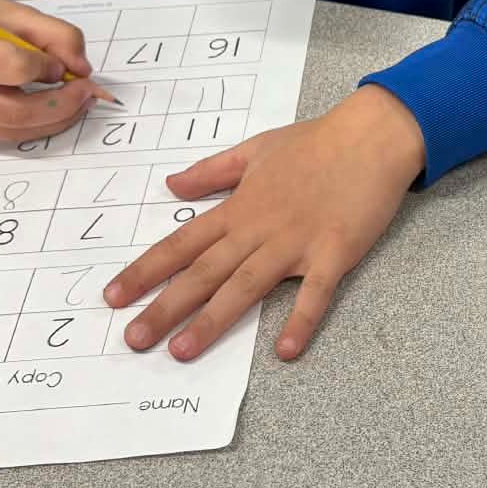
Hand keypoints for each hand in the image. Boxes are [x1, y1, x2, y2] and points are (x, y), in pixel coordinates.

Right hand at [0, 0, 95, 141]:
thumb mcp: (17, 13)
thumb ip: (56, 35)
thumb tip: (82, 69)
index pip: (11, 68)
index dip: (44, 67)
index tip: (58, 63)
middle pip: (16, 112)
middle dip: (62, 104)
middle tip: (89, 91)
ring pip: (16, 131)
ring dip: (58, 119)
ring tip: (81, 101)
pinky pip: (9, 135)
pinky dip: (41, 125)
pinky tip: (59, 110)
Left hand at [104, 86, 424, 361]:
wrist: (373, 136)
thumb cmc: (318, 141)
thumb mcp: (257, 148)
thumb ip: (213, 171)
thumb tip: (170, 185)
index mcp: (241, 206)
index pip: (183, 242)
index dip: (146, 270)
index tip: (113, 296)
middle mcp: (260, 228)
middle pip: (205, 272)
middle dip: (166, 307)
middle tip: (133, 340)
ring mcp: (297, 242)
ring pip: (246, 286)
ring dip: (213, 319)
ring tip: (182, 351)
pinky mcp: (335, 252)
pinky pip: (315, 293)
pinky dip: (301, 321)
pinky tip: (285, 351)